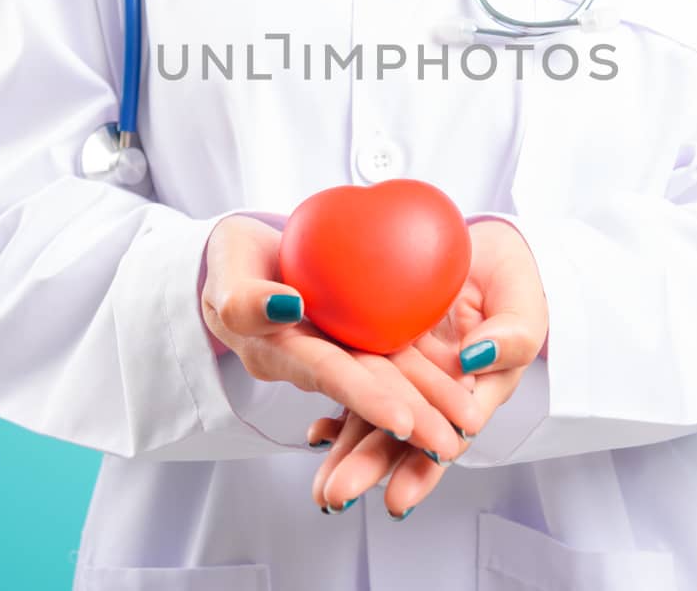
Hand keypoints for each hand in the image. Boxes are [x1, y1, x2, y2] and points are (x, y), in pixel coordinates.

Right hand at [200, 214, 477, 456]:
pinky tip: (464, 377)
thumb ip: (245, 297)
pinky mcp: (358, 335)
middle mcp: (316, 360)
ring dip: (430, 401)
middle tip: (452, 442)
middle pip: (370, 387)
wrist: (246, 254)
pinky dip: (429, 367)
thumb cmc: (232, 263)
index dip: (364, 398)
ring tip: (469, 420)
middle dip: (411, 418)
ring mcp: (341, 349)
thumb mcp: (226, 274)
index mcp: (282, 353)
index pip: (330, 374)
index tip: (401, 421)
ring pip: (391, 375)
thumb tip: (287, 307)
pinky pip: (397, 351)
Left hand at [307, 218, 548, 516]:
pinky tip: (317, 432)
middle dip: (368, 468)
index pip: (447, 439)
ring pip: (372, 418)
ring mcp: (405, 373)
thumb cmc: (510, 278)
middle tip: (334, 496)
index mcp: (476, 392)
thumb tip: (475, 359)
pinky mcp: (380, 349)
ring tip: (320, 489)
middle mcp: (436, 393)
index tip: (396, 498)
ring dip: (346, 453)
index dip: (423, 470)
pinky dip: (337, 411)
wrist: (480, 247)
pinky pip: (357, 382)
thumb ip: (512, 336)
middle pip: (400, 437)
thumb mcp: (522, 304)